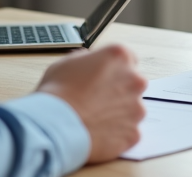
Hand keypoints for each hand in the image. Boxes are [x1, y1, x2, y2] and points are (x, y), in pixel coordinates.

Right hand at [37, 45, 146, 163]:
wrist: (54, 126)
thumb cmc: (57, 93)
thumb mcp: (68, 62)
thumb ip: (88, 60)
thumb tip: (92, 64)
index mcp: (119, 56)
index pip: (129, 59)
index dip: (115, 70)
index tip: (106, 78)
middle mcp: (134, 80)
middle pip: (133, 84)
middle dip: (119, 91)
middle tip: (97, 100)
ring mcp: (136, 108)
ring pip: (133, 109)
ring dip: (119, 113)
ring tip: (94, 119)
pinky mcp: (133, 133)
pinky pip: (128, 132)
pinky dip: (117, 134)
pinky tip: (98, 133)